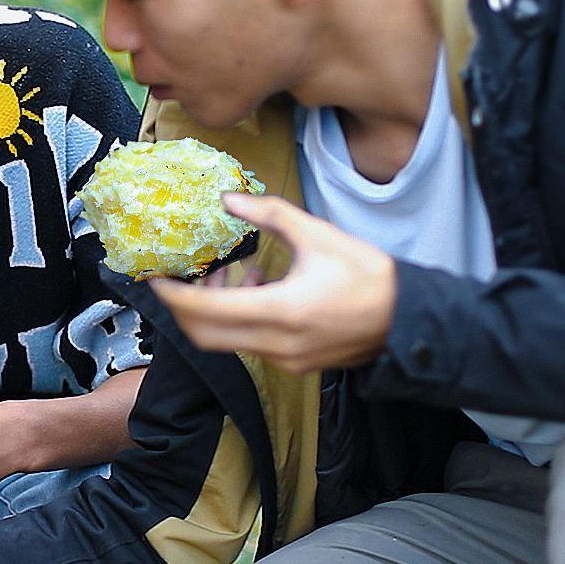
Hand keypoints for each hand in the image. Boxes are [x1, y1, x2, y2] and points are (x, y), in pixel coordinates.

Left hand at [148, 192, 395, 372]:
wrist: (411, 319)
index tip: (154, 278)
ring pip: (227, 341)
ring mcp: (285, 359)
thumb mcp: (319, 235)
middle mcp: (277, 344)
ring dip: (216, 311)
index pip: (206, 312)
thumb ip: (270, 215)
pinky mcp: (295, 364)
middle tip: (179, 278)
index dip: (173, 296)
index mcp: (280, 312)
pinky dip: (240, 319)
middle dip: (185, 308)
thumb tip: (228, 198)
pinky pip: (250, 344)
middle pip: (205, 336)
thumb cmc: (369, 275)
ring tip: (231, 274)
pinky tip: (258, 288)